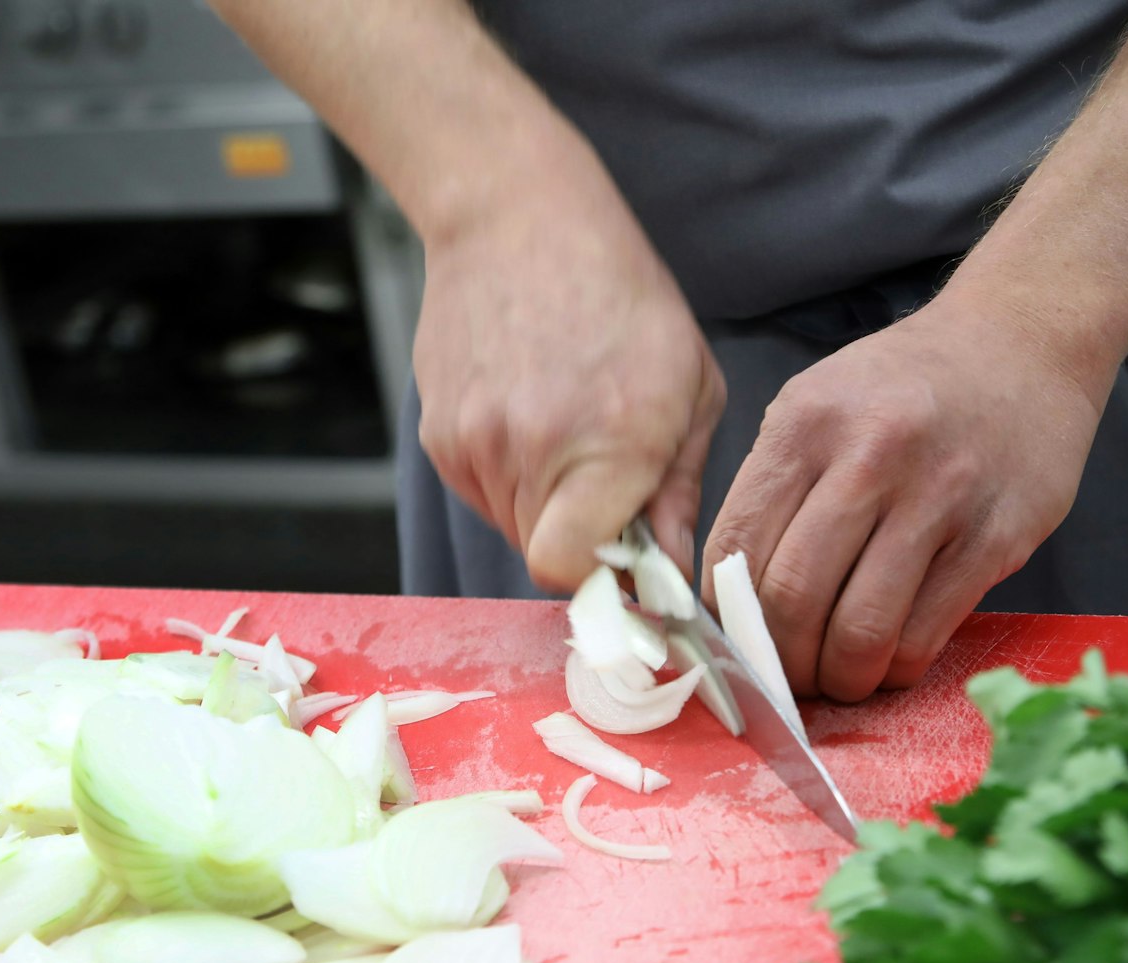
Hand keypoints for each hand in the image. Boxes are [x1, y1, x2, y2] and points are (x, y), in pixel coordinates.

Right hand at [413, 185, 724, 592]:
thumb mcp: (690, 383)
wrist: (514, 219)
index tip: (625, 557)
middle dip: (582, 537)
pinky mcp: (436, 435)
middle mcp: (533, 451)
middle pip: (546, 557)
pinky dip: (508, 474)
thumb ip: (681, 487)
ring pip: (512, 526)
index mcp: (612, 443)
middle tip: (607, 480)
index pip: (572, 571)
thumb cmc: (618, 293)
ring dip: (545, 503)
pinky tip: (529, 411)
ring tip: (566, 428)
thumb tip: (673, 566)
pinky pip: (480, 491)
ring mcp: (473, 444)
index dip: (599, 579)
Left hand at [702, 292, 1111, 699]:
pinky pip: (925, 633)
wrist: (1020, 344)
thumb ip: (772, 488)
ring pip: (860, 630)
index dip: (723, 616)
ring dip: (839, 679)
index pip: (734, 547)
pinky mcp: (995, 538)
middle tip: (784, 679)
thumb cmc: (904, 385)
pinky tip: (889, 661)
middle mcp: (869, 456)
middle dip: (779, 662)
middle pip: (791, 598)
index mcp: (805, 424)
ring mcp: (938, 498)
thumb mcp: (816, 404)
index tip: (730, 645)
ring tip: (837, 680)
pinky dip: (896, 668)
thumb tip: (728, 595)